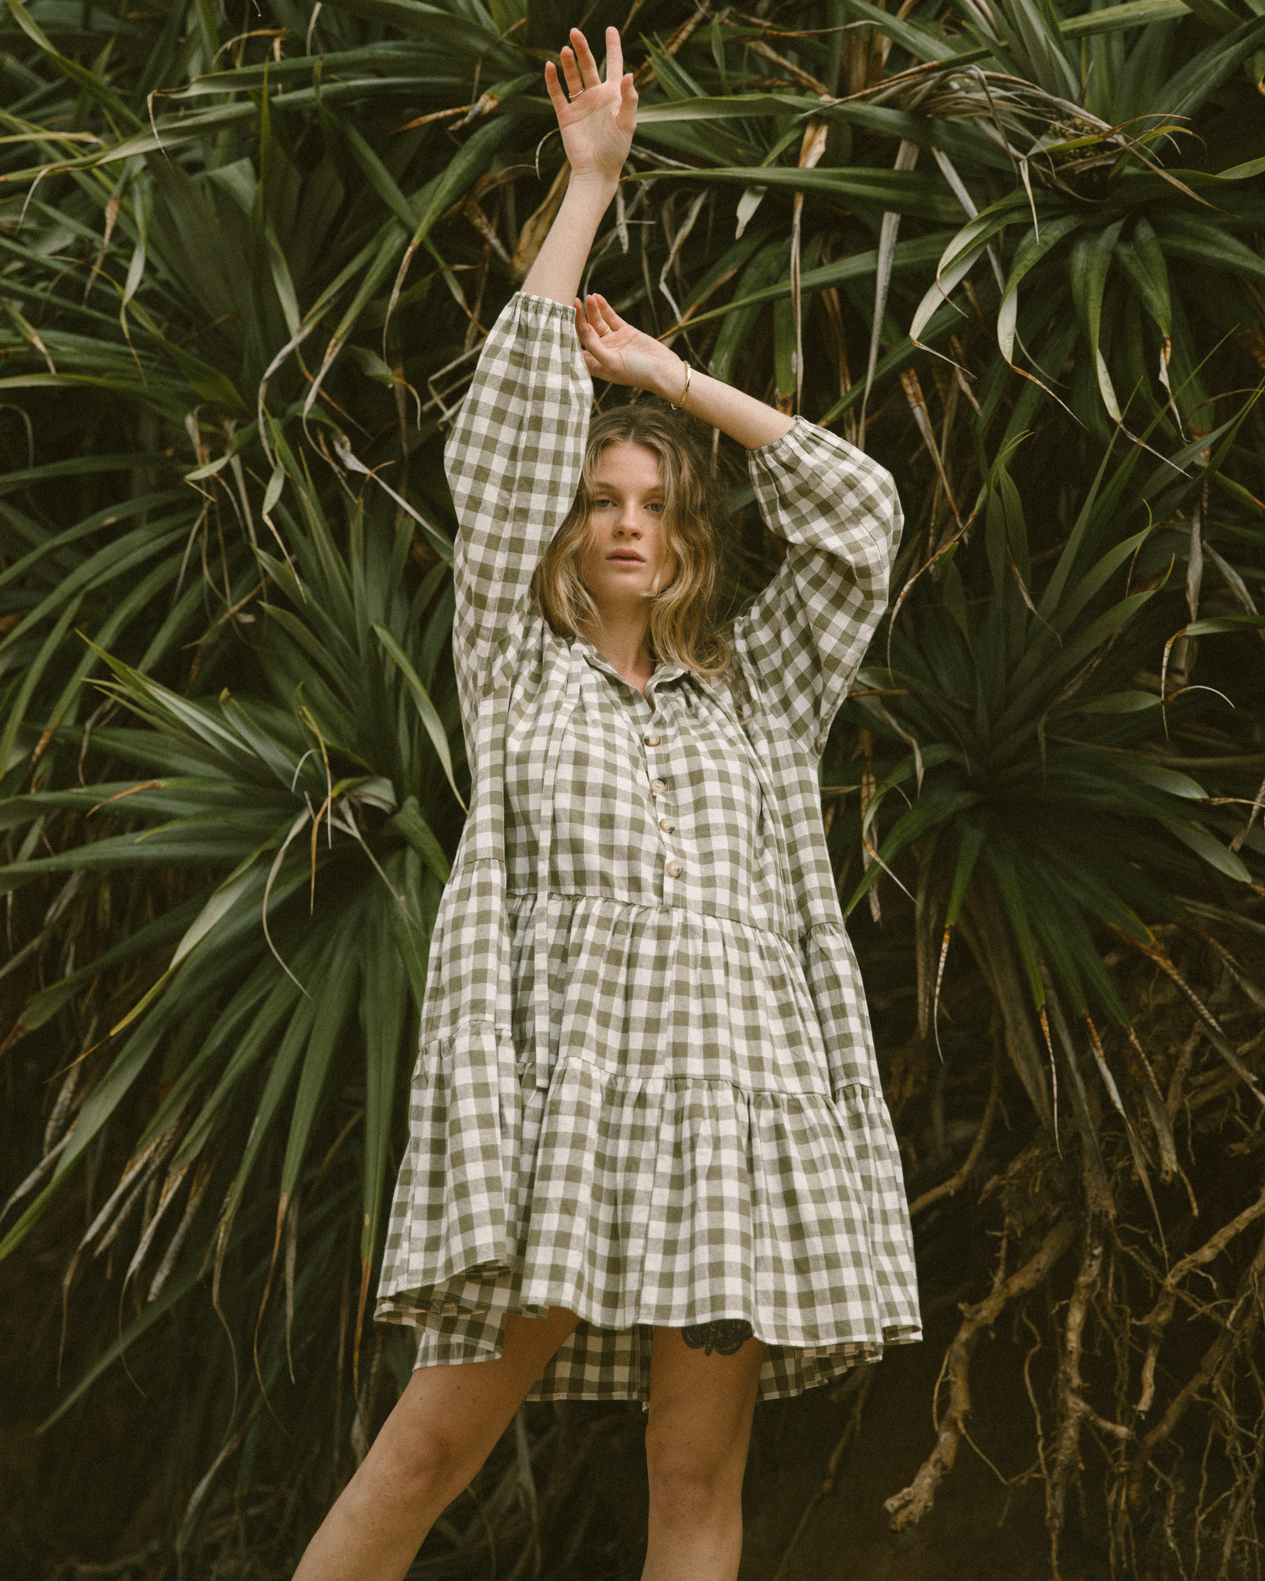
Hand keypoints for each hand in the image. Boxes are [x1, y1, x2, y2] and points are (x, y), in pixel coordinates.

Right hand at [544, 27, 636, 185]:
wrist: (597, 171)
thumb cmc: (616, 150)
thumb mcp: (627, 124)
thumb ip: (629, 99)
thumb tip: (629, 74)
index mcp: (613, 95)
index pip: (613, 64)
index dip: (613, 46)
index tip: (610, 29)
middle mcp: (596, 96)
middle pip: (588, 65)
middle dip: (582, 48)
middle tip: (575, 32)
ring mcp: (580, 105)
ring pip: (572, 77)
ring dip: (569, 63)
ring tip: (566, 50)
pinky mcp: (566, 115)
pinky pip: (557, 94)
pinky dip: (553, 81)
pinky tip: (550, 67)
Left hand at [574, 294, 685, 399]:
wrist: (664, 370)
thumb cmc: (637, 373)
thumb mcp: (612, 362)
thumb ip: (594, 346)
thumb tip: (582, 327)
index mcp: (595, 365)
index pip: (576, 347)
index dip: (568, 333)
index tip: (562, 318)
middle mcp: (602, 352)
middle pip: (585, 332)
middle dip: (578, 318)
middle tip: (574, 301)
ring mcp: (614, 341)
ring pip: (597, 323)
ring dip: (592, 311)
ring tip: (588, 297)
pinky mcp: (626, 332)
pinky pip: (611, 318)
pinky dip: (604, 308)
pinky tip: (597, 298)